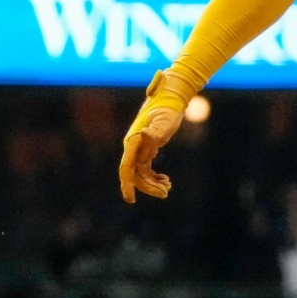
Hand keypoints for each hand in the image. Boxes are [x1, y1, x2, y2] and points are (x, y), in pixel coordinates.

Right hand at [118, 70, 195, 202]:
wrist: (170, 97)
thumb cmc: (167, 108)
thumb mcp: (164, 120)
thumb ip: (155, 129)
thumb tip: (145, 135)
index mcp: (133, 142)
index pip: (126, 168)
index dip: (127, 184)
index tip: (130, 199)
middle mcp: (133, 147)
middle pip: (135, 174)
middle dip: (148, 187)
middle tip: (165, 193)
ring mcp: (139, 149)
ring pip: (141, 174)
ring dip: (153, 184)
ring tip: (168, 187)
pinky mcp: (147, 149)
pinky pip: (146, 169)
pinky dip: (155, 177)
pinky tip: (166, 180)